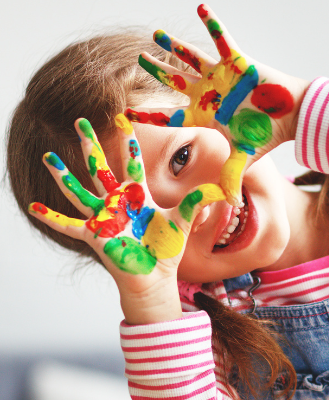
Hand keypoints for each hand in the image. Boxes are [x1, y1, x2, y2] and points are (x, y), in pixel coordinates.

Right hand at [29, 115, 224, 321]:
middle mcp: (118, 204)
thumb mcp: (183, 222)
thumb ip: (198, 203)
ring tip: (48, 157)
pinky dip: (51, 217)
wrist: (155, 278)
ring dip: (63, 175)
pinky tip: (33, 207)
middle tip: (80, 121)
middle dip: (90, 145)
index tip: (124, 122)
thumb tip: (224, 189)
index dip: (129, 144)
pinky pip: (68, 225)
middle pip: (100, 168)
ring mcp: (104, 218)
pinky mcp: (95, 235)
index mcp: (138, 197)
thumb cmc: (165, 251)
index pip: (132, 164)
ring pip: (79, 191)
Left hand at [128, 4, 308, 205]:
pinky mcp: (237, 60)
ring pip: (190, 57)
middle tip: (139, 60)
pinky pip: (222, 38)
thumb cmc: (266, 135)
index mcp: (205, 115)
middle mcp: (208, 93)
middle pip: (174, 82)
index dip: (148, 116)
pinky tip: (200, 6)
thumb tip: (230, 206)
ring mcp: (220, 75)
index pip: (170, 116)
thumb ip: (232, 177)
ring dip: (174, 45)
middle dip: (156, 72)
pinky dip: (212, 23)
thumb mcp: (244, 157)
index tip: (124, 114)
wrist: (291, 116)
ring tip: (156, 35)